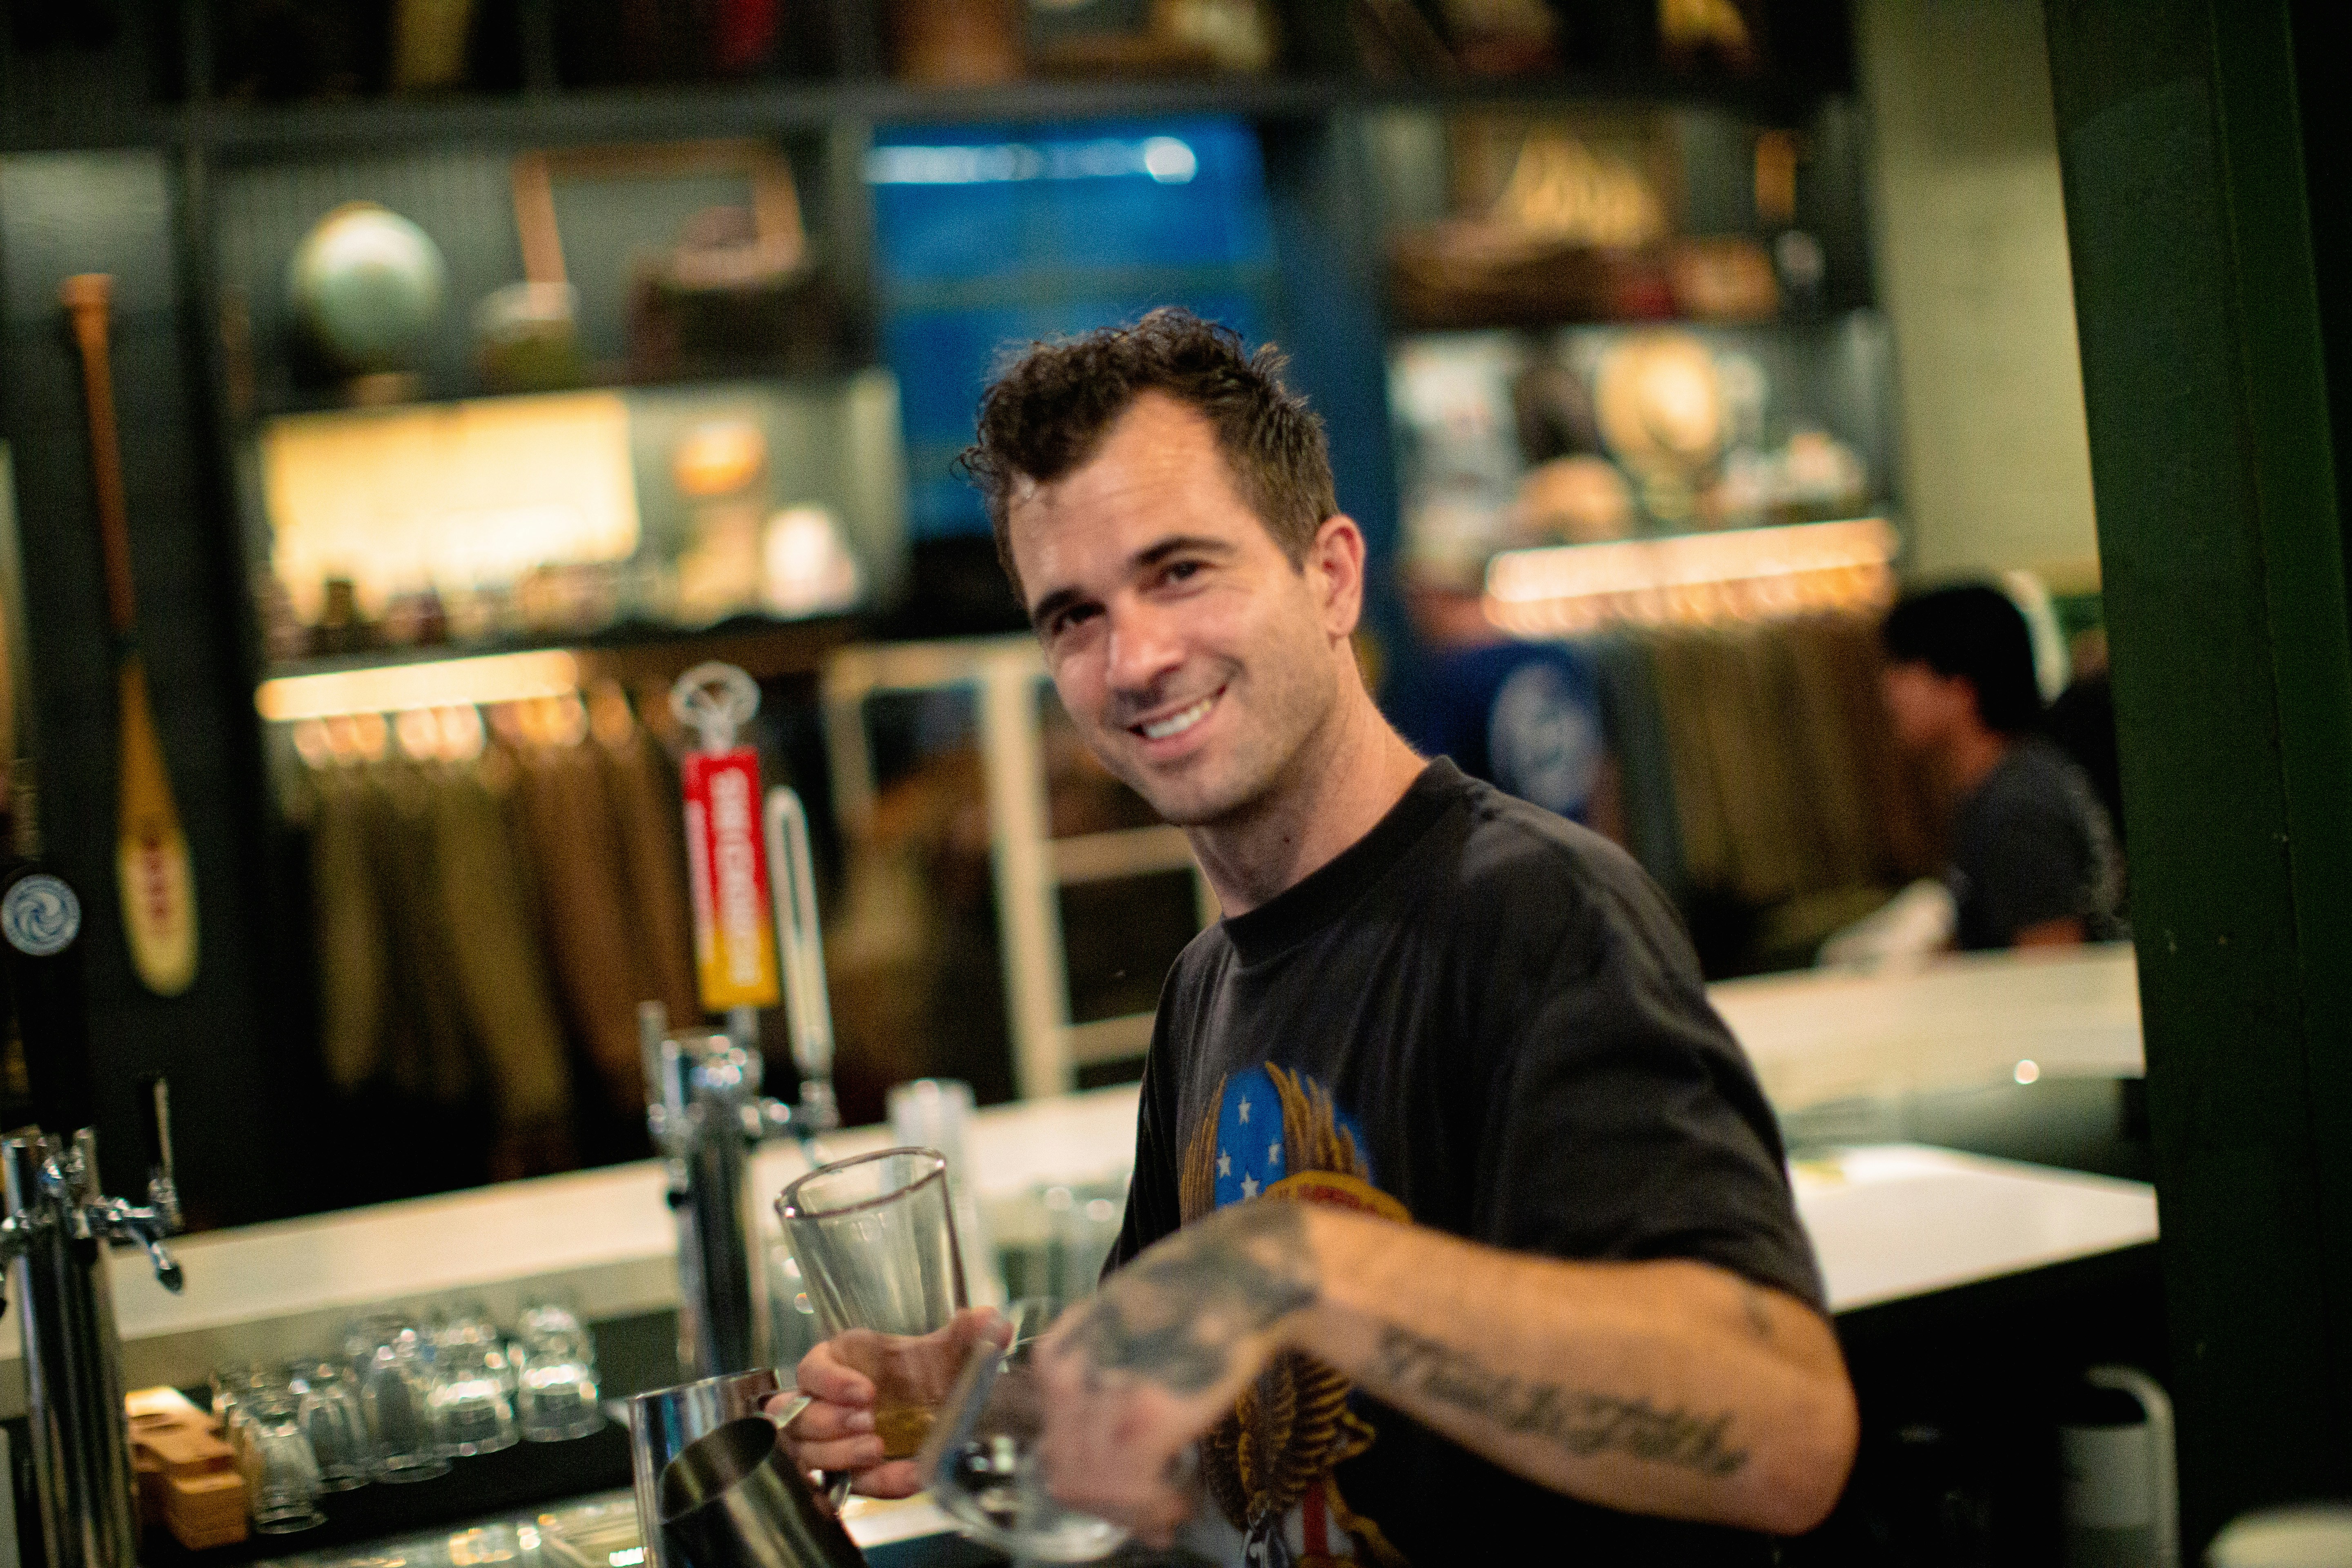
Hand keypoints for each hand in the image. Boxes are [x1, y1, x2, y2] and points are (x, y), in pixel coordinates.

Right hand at [770, 1308, 1008, 1497]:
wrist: (927, 1416)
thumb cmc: (918, 1377)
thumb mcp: (941, 1356)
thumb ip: (964, 1336)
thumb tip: (990, 1319)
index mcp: (833, 1367)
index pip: (811, 1371)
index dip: (831, 1382)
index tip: (866, 1392)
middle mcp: (818, 1408)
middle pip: (800, 1419)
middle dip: (831, 1423)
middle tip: (868, 1423)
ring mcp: (822, 1447)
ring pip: (811, 1457)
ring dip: (842, 1456)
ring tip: (877, 1450)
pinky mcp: (838, 1479)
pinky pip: (839, 1491)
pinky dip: (873, 1485)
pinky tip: (904, 1478)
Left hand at [1031, 1201, 1319, 1546]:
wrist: (1244, 1271)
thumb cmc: (1197, 1299)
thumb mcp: (1124, 1336)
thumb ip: (1104, 1392)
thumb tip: (1098, 1466)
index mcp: (1059, 1355)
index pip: (1055, 1449)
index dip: (1094, 1488)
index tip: (1134, 1501)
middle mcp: (1068, 1376)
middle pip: (1069, 1477)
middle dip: (1117, 1506)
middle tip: (1161, 1513)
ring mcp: (1100, 1396)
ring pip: (1096, 1491)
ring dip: (1140, 1510)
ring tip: (1180, 1499)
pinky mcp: (1140, 1417)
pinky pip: (1129, 1490)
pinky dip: (1159, 1506)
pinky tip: (1187, 1492)